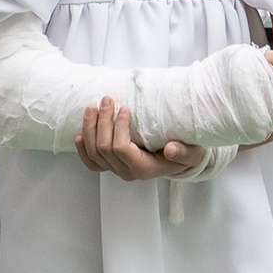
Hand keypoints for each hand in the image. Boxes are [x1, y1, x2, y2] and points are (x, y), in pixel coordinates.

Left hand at [75, 96, 200, 182]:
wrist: (180, 161)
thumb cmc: (186, 153)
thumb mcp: (192, 153)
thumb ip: (183, 153)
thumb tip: (170, 149)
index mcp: (144, 169)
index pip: (121, 149)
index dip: (119, 127)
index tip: (125, 108)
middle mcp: (127, 172)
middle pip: (103, 148)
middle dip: (103, 121)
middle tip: (107, 100)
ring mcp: (117, 170)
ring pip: (94, 153)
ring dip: (90, 128)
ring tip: (92, 108)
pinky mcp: (111, 166)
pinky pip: (91, 162)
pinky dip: (83, 149)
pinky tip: (80, 134)